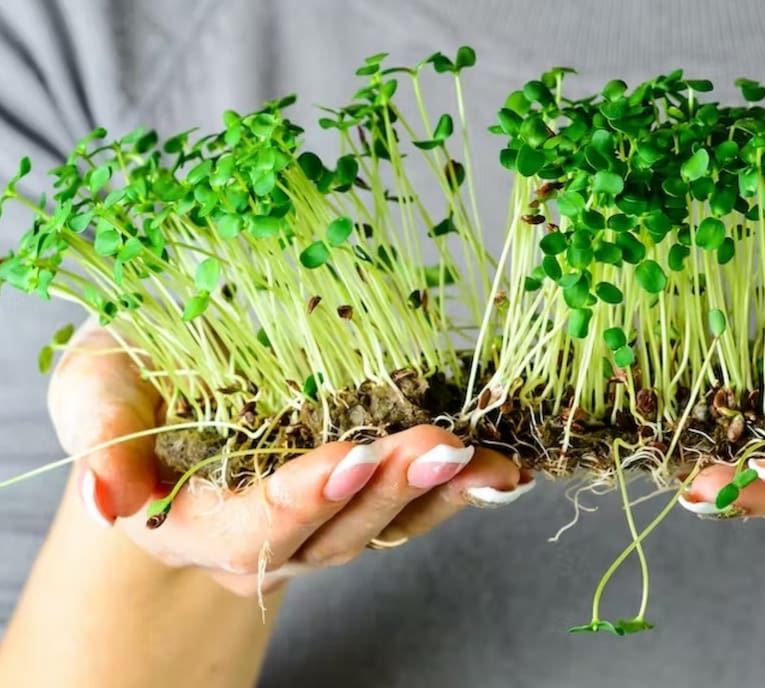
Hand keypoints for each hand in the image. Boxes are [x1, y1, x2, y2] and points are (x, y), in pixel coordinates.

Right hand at [47, 321, 533, 596]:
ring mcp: (322, 527)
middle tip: (440, 445)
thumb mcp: (96, 390)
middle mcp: (266, 540)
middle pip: (335, 533)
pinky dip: (460, 488)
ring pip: (386, 528)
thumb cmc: (132, 391)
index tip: (354, 456)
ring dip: (439, 494)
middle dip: (391, 490)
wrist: (169, 412)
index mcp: (194, 522)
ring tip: (486, 457)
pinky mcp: (364, 500)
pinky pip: (415, 507)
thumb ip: (98, 431)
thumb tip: (111, 492)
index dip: (304, 496)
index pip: (254, 525)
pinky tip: (502, 465)